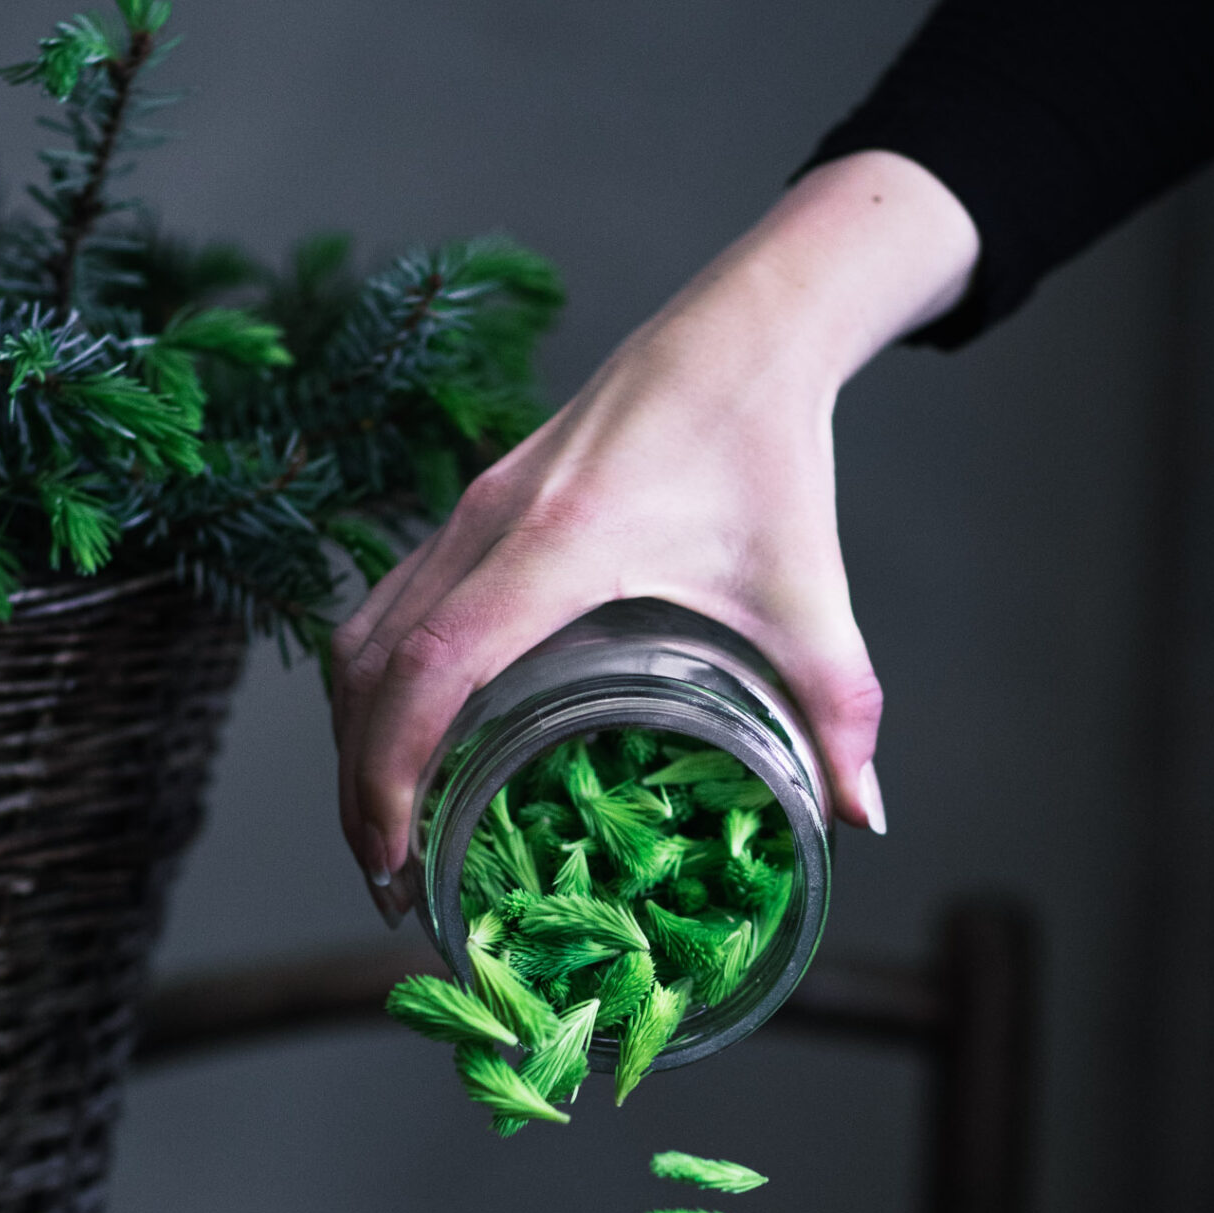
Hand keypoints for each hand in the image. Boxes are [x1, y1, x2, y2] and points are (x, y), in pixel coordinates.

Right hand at [331, 150, 978, 918]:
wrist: (745, 332)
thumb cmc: (771, 453)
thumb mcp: (810, 593)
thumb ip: (838, 710)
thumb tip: (859, 819)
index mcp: (558, 546)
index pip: (434, 668)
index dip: (392, 771)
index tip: (392, 858)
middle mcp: (488, 524)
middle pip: (374, 666)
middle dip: (359, 784)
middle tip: (386, 881)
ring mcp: (468, 509)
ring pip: (365, 633)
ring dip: (354, 734)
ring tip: (380, 827)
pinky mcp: (470, 504)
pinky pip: (387, 603)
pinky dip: (376, 681)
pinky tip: (403, 738)